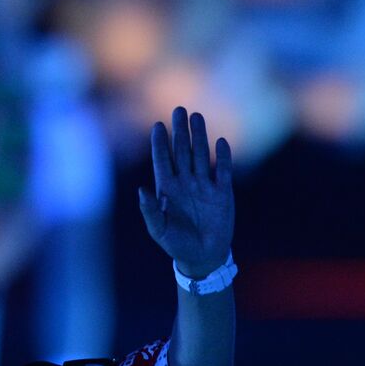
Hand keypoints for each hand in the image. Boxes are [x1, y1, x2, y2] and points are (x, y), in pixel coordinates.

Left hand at [138, 107, 233, 278]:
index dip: (160, 143)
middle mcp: (185, 182)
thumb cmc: (176, 244)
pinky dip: (223, 157)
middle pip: (182, 151)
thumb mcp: (158, 229)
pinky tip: (221, 142)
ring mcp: (204, 185)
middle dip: (180, 131)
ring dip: (199, 137)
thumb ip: (149, 210)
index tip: (157, 125)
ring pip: (201, 155)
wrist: (203, 256)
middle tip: (178, 109)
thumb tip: (140, 190)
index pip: (162, 160)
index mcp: (166, 189)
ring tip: (197, 116)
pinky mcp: (223, 192)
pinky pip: (224, 171)